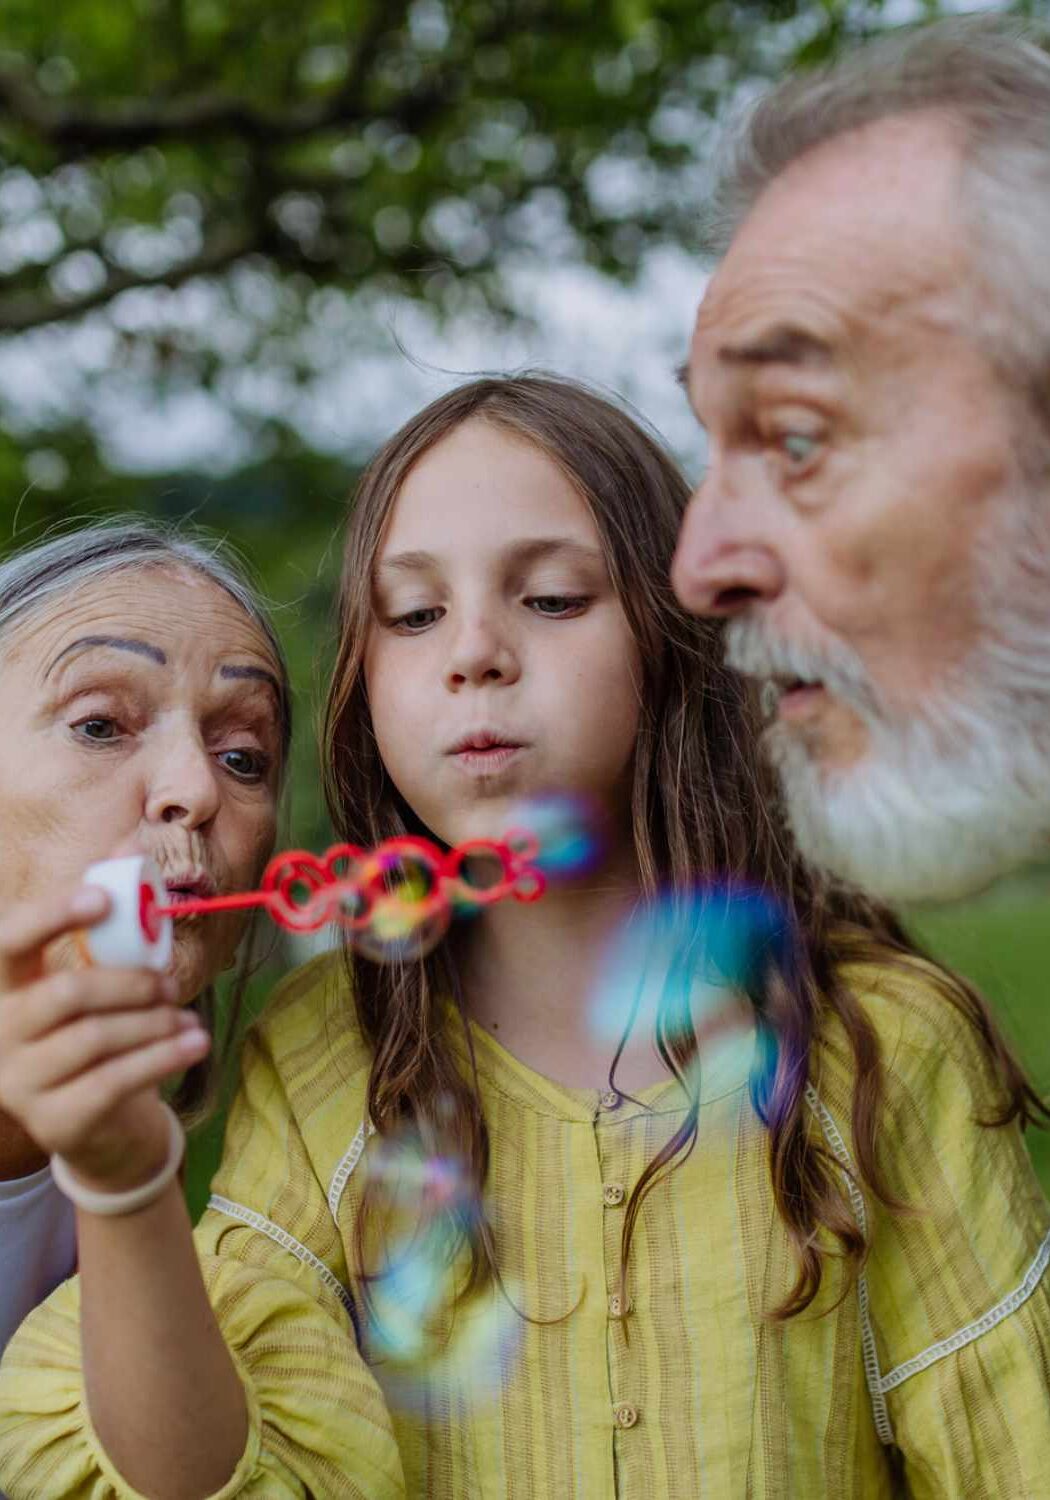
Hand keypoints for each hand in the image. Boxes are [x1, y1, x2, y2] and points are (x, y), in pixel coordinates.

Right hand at [0, 884, 209, 1192]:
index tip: (104, 899)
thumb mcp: (108, 978)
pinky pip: (115, 1080)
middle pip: (65, 992)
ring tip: (188, 1019)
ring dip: (155, 1022)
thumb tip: (130, 852)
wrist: (107, 1125)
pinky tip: (196, 1043)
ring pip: (95, 1037)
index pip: (11, 939)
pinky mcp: (55, 1122)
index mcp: (8, 988)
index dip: (53, 914)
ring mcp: (21, 1083)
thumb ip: (115, 921)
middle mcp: (1, 1033)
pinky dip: (164, 1056)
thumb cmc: (106, 1035)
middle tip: (169, 986)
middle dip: (130, 984)